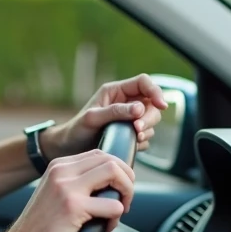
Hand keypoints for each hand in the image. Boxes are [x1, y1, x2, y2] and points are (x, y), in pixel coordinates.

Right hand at [0, 149, 135, 231]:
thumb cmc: (40, 230)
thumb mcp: (55, 194)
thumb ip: (76, 183)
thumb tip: (110, 183)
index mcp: (58, 166)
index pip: (100, 154)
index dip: (118, 171)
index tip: (119, 190)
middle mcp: (62, 171)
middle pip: (111, 159)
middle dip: (127, 179)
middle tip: (125, 200)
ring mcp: (67, 187)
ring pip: (114, 172)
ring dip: (126, 192)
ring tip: (120, 211)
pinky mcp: (73, 206)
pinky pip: (113, 205)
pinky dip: (116, 219)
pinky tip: (104, 229)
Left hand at [44, 74, 167, 157]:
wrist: (69, 149)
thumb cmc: (76, 129)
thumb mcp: (92, 118)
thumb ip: (115, 111)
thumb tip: (139, 109)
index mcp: (116, 91)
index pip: (143, 82)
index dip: (155, 91)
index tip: (161, 105)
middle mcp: (125, 102)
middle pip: (151, 103)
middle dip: (149, 117)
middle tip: (138, 130)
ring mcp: (129, 118)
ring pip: (151, 121)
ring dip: (147, 131)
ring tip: (133, 139)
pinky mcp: (130, 133)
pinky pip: (146, 136)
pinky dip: (142, 142)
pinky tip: (130, 146)